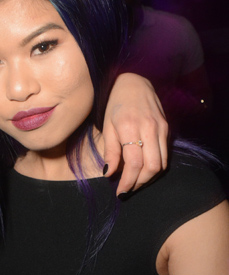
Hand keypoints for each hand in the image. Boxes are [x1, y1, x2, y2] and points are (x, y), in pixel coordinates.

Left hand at [102, 73, 168, 194]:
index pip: (134, 163)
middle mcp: (149, 128)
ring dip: (148, 178)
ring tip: (135, 181)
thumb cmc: (116, 105)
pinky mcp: (167, 129)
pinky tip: (143, 169)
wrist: (134, 82)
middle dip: (139, 183)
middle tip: (127, 189)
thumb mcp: (107, 127)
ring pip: (161, 164)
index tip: (120, 192)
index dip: (128, 182)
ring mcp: (161, 128)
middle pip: (152, 167)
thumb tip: (109, 174)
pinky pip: (165, 155)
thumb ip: (110, 151)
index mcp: (130, 127)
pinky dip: (155, 167)